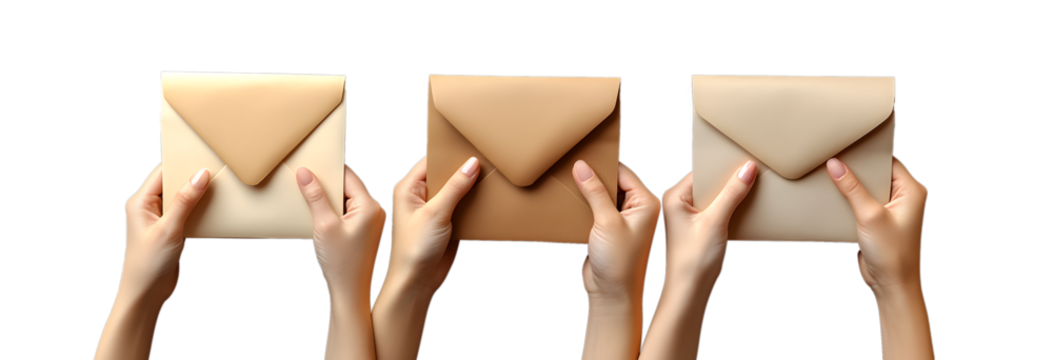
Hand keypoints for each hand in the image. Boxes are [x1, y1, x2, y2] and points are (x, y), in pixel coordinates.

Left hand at [95, 163, 208, 359]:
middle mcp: (149, 208)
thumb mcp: (168, 229)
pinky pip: (188, 213)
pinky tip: (214, 209)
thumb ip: (185, 201)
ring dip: (199, 195)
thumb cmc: (147, 263)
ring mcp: (161, 219)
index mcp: (140, 202)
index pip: (162, 173)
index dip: (182, 164)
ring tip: (219, 188)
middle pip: (174, 183)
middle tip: (216, 171)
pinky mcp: (172, 230)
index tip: (203, 157)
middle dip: (193, 178)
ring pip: (183, 198)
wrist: (146, 293)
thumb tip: (200, 175)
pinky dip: (200, 210)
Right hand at [295, 165, 385, 295]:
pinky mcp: (365, 231)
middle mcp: (375, 211)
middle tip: (307, 182)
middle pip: (348, 186)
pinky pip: (348, 212)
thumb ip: (315, 196)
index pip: (349, 176)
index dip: (329, 170)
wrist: (350, 291)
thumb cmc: (342, 263)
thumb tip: (306, 173)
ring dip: (329, 199)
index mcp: (370, 206)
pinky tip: (320, 216)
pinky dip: (334, 211)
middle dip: (327, 185)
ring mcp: (371, 222)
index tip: (311, 165)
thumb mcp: (324, 225)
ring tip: (311, 201)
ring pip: (346, 199)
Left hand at [372, 155, 478, 359]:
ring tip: (491, 179)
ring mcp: (435, 210)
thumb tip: (471, 164)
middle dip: (464, 171)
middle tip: (486, 162)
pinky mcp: (447, 223)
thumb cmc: (414, 249)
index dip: (450, 154)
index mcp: (409, 187)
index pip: (432, 160)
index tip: (470, 147)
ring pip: (457, 190)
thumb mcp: (435, 213)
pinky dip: (475, 204)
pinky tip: (488, 200)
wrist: (418, 281)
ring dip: (472, 189)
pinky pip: (464, 207)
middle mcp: (420, 196)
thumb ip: (455, 187)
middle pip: (446, 174)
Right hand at [574, 161, 660, 359]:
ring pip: (601, 195)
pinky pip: (595, 209)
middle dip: (593, 177)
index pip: (624, 172)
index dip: (604, 164)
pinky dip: (584, 205)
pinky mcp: (608, 229)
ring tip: (569, 184)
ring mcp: (622, 220)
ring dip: (586, 192)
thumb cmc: (620, 263)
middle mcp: (636, 209)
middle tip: (573, 168)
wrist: (612, 294)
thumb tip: (583, 168)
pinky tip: (571, 203)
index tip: (584, 156)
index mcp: (645, 203)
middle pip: (612, 182)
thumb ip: (595, 192)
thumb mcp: (606, 221)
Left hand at [637, 161, 755, 359]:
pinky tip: (743, 210)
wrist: (690, 290)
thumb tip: (746, 170)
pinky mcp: (698, 227)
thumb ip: (732, 194)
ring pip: (715, 197)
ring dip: (732, 196)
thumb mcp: (715, 222)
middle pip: (710, 182)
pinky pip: (717, 210)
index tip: (745, 162)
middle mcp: (678, 203)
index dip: (723, 167)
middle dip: (730, 181)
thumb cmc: (692, 261)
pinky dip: (730, 209)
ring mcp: (688, 216)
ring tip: (750, 193)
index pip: (703, 171)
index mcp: (674, 196)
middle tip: (752, 176)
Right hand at [827, 156, 934, 359]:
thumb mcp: (870, 215)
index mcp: (911, 191)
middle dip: (856, 170)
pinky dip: (849, 201)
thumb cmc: (893, 254)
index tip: (848, 147)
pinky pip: (861, 204)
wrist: (892, 285)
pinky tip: (834, 199)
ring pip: (867, 189)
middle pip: (876, 174)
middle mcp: (903, 198)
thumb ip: (852, 188)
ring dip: (851, 187)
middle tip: (835, 160)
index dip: (868, 154)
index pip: (887, 161)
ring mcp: (890, 211)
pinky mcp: (878, 222)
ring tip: (831, 178)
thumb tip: (836, 165)